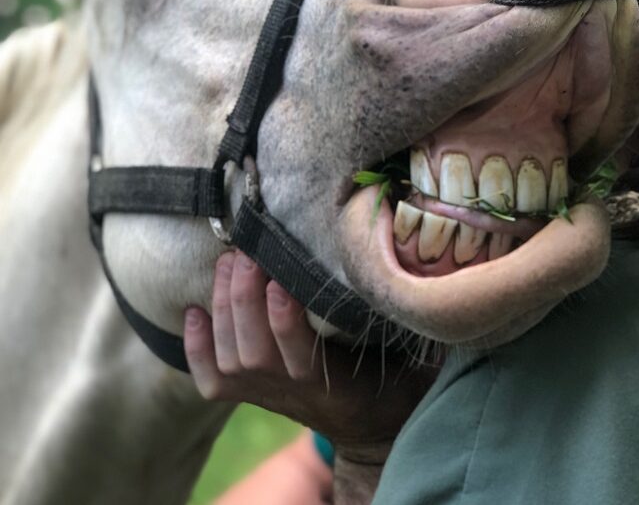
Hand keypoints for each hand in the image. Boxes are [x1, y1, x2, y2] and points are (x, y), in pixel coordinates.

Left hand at [183, 251, 438, 463]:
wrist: (370, 426)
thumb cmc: (390, 376)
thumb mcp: (404, 352)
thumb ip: (397, 317)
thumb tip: (399, 263)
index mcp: (334, 383)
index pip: (300, 356)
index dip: (284, 320)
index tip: (280, 280)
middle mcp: (292, 392)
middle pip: (253, 351)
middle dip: (244, 298)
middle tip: (248, 252)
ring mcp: (266, 396)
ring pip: (231, 358)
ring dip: (223, 307)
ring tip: (229, 262)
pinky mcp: (249, 396)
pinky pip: (211, 380)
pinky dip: (196, 347)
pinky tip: (194, 311)